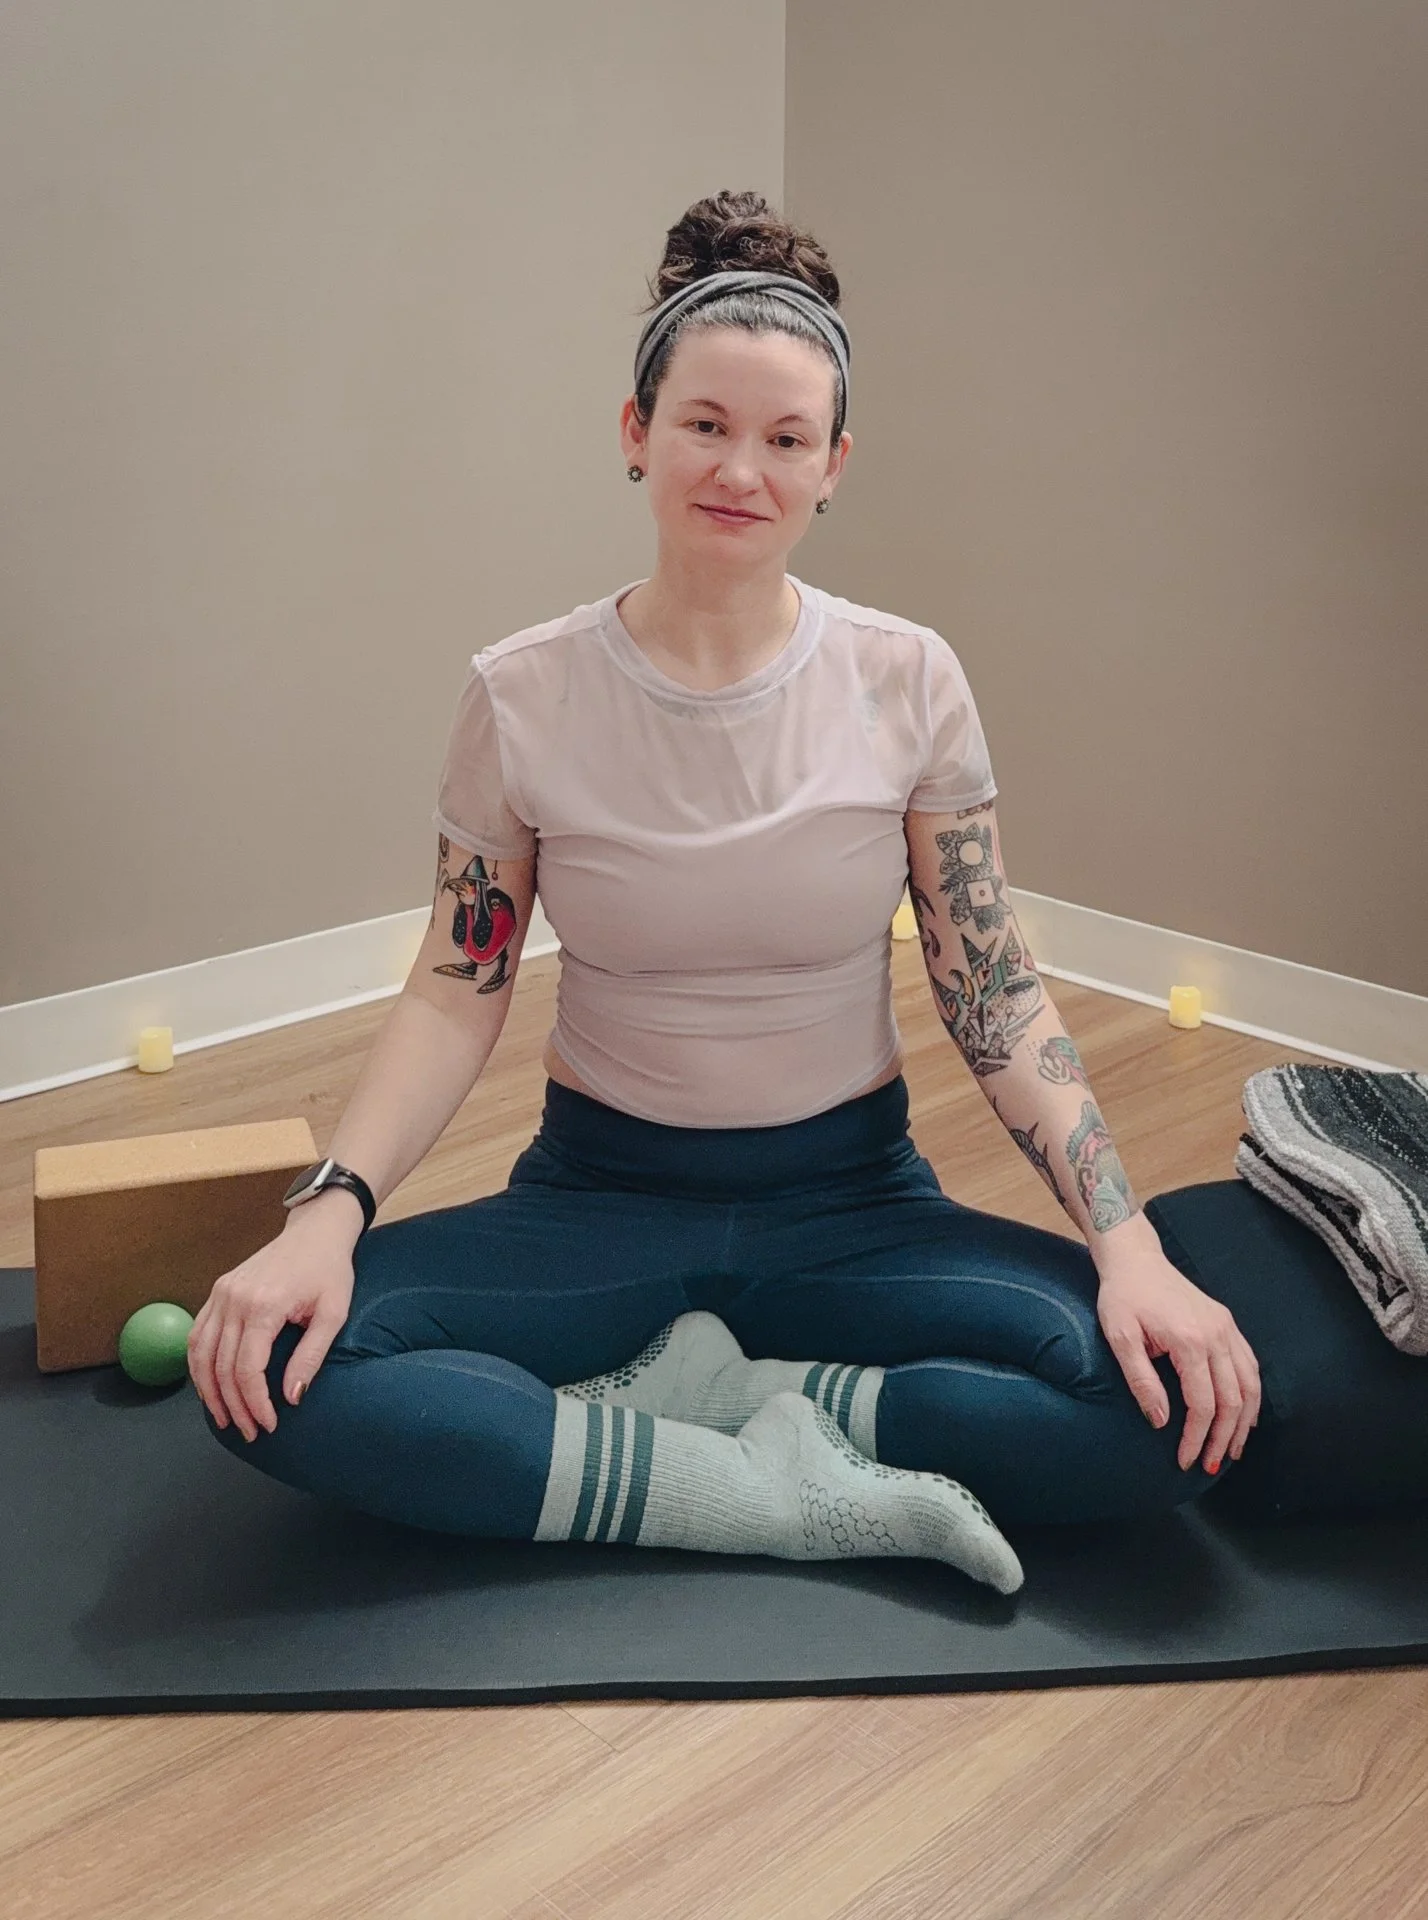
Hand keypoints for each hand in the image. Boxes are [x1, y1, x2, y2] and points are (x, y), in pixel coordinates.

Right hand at [188, 1211, 355, 1441]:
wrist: (315, 1232)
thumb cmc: (329, 1271)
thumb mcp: (334, 1314)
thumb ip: (311, 1356)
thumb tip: (291, 1398)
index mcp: (264, 1305)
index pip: (247, 1369)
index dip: (255, 1403)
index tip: (269, 1425)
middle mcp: (235, 1300)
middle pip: (221, 1367)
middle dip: (234, 1407)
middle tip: (250, 1432)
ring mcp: (221, 1294)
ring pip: (200, 1354)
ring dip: (209, 1392)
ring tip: (224, 1419)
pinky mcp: (218, 1291)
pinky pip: (198, 1335)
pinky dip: (199, 1365)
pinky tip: (210, 1387)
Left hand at [1094, 1231, 1261, 1473]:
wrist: (1136, 1259)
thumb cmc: (1122, 1297)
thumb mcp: (1120, 1338)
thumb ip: (1140, 1380)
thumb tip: (1161, 1421)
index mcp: (1189, 1340)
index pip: (1202, 1403)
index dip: (1197, 1437)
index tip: (1187, 1461)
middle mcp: (1216, 1334)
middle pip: (1232, 1399)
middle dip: (1223, 1438)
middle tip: (1211, 1465)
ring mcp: (1226, 1327)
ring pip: (1249, 1384)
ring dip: (1244, 1421)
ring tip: (1233, 1449)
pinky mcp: (1227, 1322)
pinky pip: (1249, 1364)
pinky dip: (1251, 1394)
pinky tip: (1244, 1414)